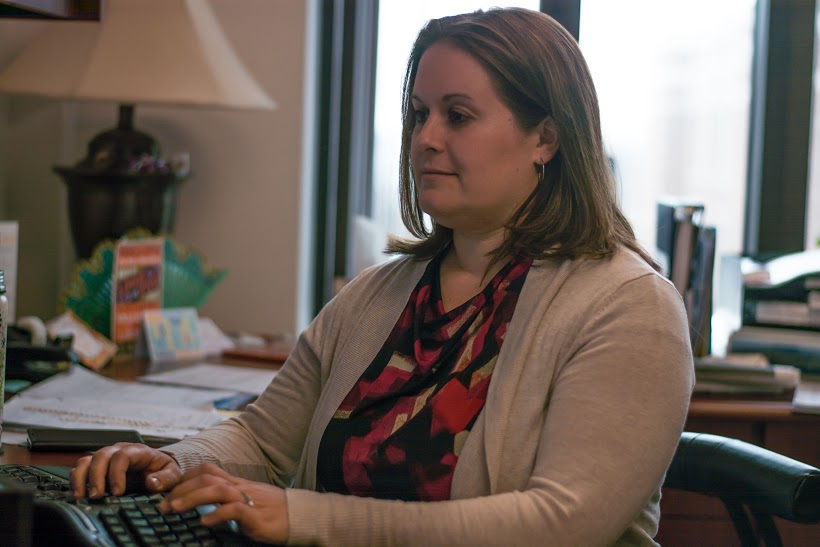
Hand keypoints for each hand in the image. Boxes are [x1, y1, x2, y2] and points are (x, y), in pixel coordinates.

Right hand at [70, 442, 181, 498]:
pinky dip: (76, 479)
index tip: (118, 492)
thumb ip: (165, 479)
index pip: (122, 456)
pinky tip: (78, 494)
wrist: (158, 470)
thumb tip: (152, 482)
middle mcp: (119, 451)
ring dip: (81, 477)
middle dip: (96, 476)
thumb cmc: (164, 471)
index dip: (117, 473)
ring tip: (82, 496)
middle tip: (97, 495)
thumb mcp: (172, 475)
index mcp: (138, 451)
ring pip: (87, 460)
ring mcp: (107, 457)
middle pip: (101, 456)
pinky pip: (81, 468)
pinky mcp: (97, 467)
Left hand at [159, 463, 288, 543]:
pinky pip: (234, 509)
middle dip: (180, 489)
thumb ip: (228, 500)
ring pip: (216, 489)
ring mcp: (248, 499)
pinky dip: (216, 514)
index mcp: (237, 484)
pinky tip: (204, 521)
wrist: (300, 516)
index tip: (168, 492)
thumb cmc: (274, 512)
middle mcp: (240, 487)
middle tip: (162, 505)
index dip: (185, 478)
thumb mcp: (248, 501)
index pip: (207, 470)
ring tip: (174, 509)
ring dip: (191, 498)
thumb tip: (206, 505)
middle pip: (206, 477)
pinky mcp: (256, 515)